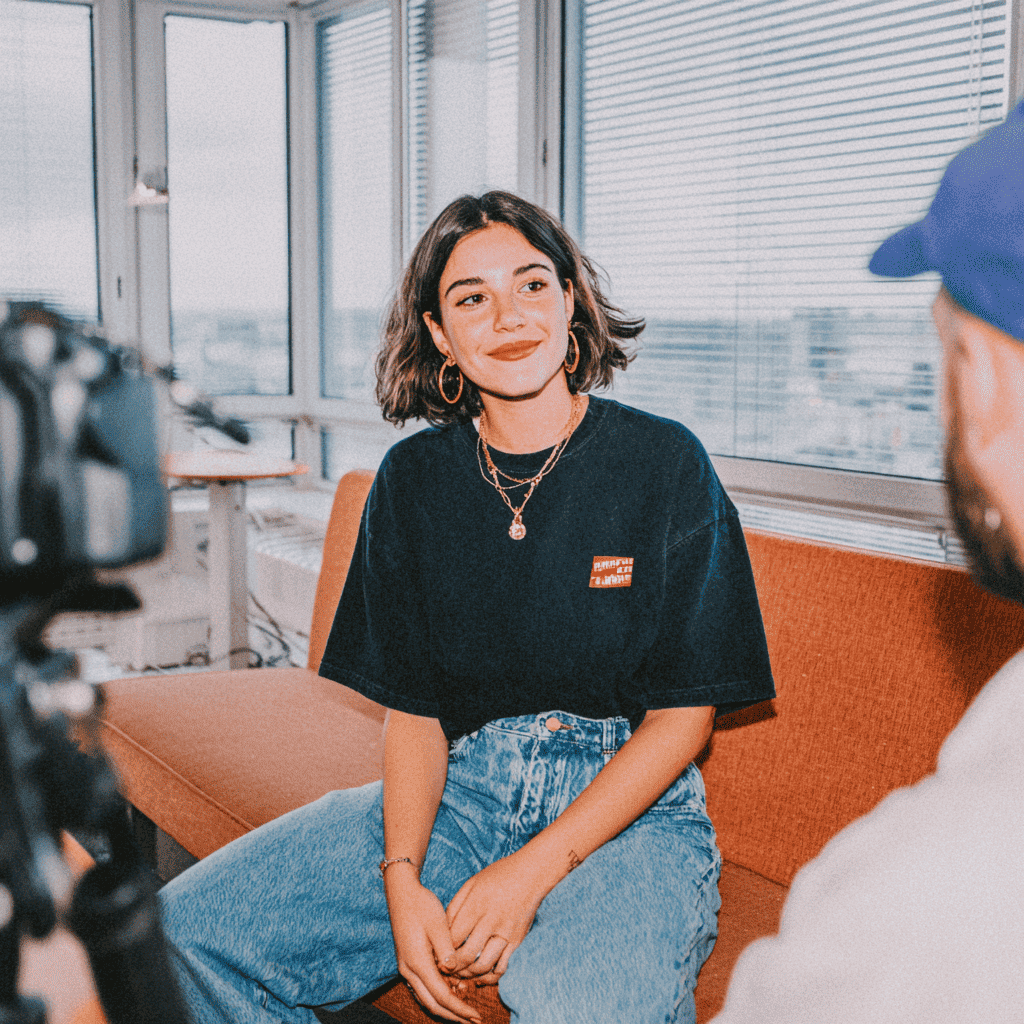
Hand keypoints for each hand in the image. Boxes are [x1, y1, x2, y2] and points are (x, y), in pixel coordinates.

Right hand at [385, 868, 481, 1022]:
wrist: (402, 893)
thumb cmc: (422, 906)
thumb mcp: (438, 925)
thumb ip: (447, 951)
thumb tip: (453, 972)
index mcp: (417, 963)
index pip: (441, 996)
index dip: (460, 1009)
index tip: (476, 1015)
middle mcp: (409, 970)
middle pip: (432, 1004)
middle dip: (454, 1015)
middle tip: (474, 1020)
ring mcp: (406, 967)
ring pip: (426, 999)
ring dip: (446, 1008)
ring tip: (465, 1012)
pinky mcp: (408, 962)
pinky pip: (422, 988)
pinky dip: (437, 996)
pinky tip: (451, 993)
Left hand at [444, 851, 553, 985]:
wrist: (530, 874)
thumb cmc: (497, 876)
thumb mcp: (471, 884)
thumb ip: (455, 907)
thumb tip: (443, 932)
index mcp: (476, 905)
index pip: (453, 937)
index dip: (442, 950)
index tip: (435, 955)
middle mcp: (491, 921)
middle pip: (466, 955)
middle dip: (452, 967)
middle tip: (445, 969)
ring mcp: (506, 933)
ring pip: (484, 966)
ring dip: (469, 974)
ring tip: (461, 972)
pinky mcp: (517, 941)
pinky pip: (502, 967)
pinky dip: (489, 976)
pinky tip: (480, 974)